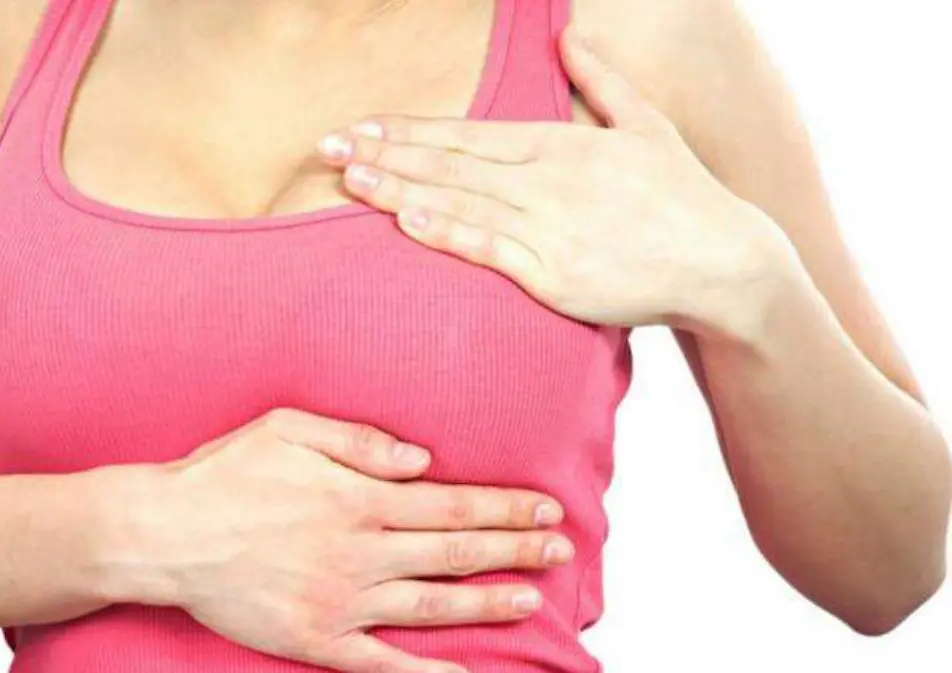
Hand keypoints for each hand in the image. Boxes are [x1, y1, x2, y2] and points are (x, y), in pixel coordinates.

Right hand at [93, 408, 570, 672]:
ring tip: (532, 600)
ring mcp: (342, 602)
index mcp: (359, 498)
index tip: (545, 508)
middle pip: (455, 551)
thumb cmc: (224, 473)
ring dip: (488, 603)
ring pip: (433, 606)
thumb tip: (422, 458)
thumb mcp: (288, 428)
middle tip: (560, 549)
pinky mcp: (317, 640)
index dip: (505, 506)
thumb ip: (360, 441)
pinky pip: (384, 663)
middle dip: (515, 549)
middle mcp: (361, 551)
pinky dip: (428, 672)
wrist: (164, 534)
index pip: (453, 502)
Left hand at [316, 28, 797, 342]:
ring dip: (400, 188)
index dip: (410, 130)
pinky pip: (492, 250)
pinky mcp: (557, 274)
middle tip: (327, 146)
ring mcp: (551, 226)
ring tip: (349, 177)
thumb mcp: (646, 125)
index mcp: (562, 144)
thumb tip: (570, 35)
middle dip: (385, 153)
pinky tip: (408, 220)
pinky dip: (449, 233)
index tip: (362, 126)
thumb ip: (603, 81)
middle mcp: (549, 179)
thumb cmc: (683, 196)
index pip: (469, 132)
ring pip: (461, 201)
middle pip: (451, 161)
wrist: (725, 262)